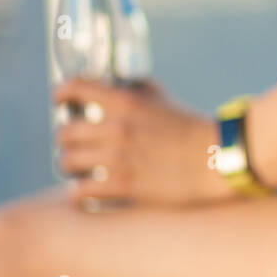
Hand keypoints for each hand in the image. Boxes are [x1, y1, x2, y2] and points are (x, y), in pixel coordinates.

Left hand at [53, 79, 235, 207]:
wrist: (216, 159)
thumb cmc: (188, 127)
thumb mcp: (160, 99)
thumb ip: (131, 89)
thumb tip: (109, 84)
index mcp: (125, 101)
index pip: (73, 88)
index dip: (61, 95)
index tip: (61, 102)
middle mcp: (117, 128)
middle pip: (64, 132)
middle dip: (67, 138)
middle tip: (74, 143)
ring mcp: (119, 159)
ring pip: (67, 162)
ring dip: (71, 166)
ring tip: (80, 169)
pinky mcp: (125, 187)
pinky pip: (80, 192)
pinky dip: (81, 192)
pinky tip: (89, 190)